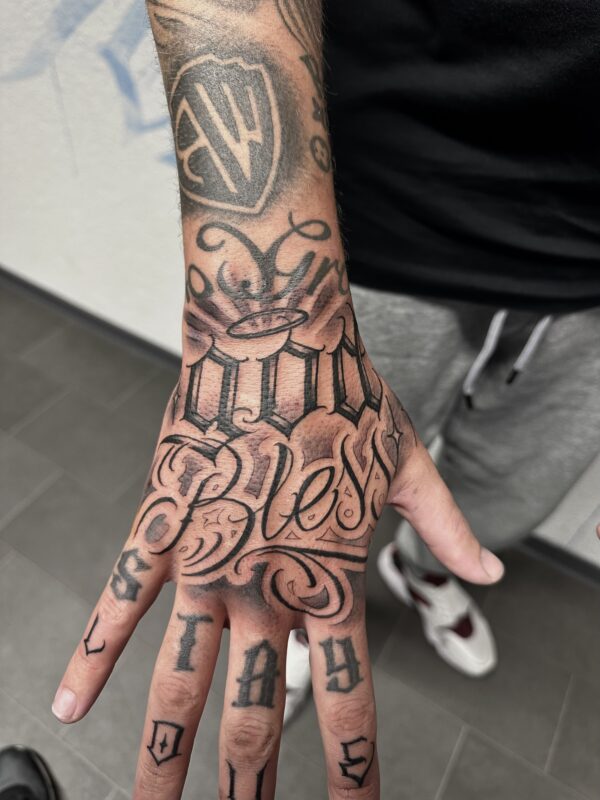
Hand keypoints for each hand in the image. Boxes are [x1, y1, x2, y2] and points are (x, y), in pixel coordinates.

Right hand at [52, 274, 502, 798]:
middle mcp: (267, 582)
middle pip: (257, 714)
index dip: (351, 771)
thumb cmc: (343, 395)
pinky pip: (121, 600)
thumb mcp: (409, 467)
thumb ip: (447, 530)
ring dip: (162, 753)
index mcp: (330, 575)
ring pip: (179, 678)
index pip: (348, 700)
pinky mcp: (163, 525)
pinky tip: (72, 704)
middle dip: (250, 788)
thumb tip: (490, 571)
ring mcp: (208, 559)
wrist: (279, 335)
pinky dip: (93, 657)